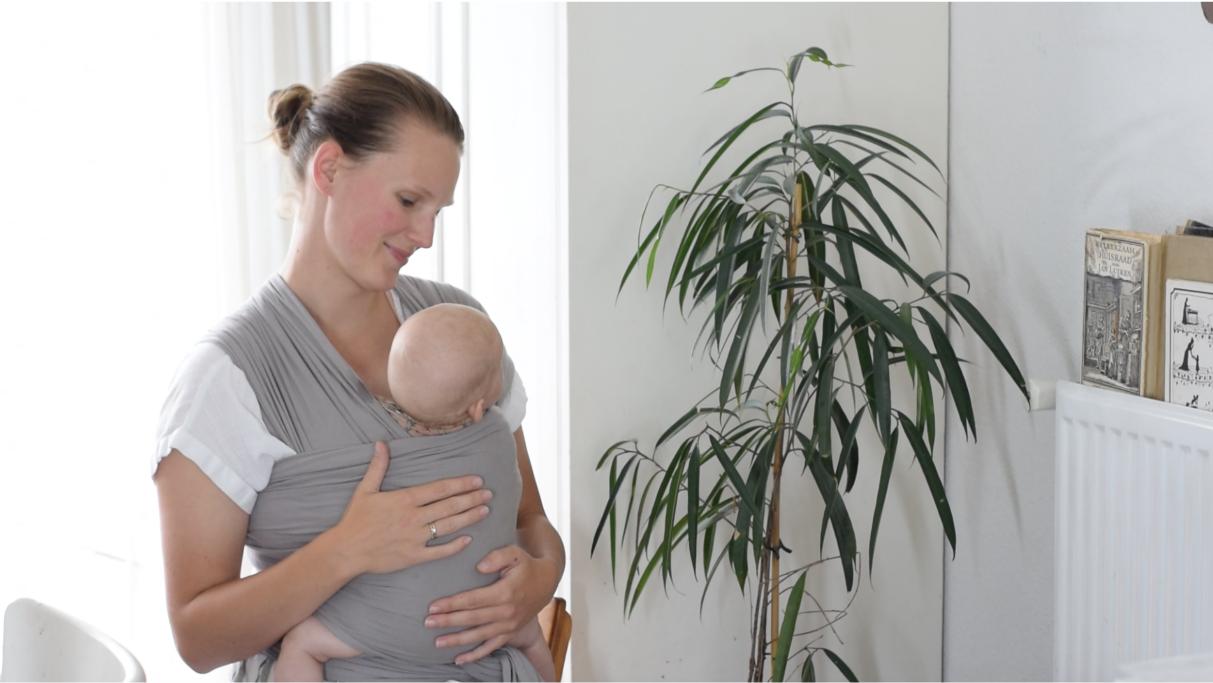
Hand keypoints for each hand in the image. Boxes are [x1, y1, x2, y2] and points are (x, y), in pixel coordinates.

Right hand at [331, 442, 492, 574]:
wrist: (345, 551)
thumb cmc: (355, 520)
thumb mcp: (365, 490)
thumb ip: (378, 467)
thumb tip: (381, 444)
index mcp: (404, 500)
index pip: (439, 489)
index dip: (460, 484)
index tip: (477, 480)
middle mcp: (413, 518)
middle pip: (449, 506)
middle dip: (471, 499)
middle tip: (489, 494)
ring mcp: (415, 538)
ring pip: (448, 526)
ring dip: (469, 518)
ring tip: (485, 511)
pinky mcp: (413, 556)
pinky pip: (439, 552)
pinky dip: (455, 546)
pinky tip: (468, 539)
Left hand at [424, 544, 559, 665]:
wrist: (546, 582)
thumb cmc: (526, 565)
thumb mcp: (515, 554)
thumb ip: (497, 556)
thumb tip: (479, 567)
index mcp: (505, 592)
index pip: (473, 600)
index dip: (452, 604)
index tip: (434, 606)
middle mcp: (506, 612)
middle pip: (472, 619)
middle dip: (448, 621)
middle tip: (428, 623)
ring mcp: (509, 625)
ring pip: (479, 636)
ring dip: (457, 640)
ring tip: (437, 642)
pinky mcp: (510, 633)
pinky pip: (491, 647)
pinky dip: (475, 655)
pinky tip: (459, 660)